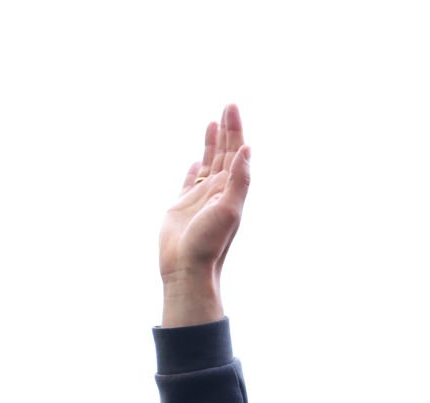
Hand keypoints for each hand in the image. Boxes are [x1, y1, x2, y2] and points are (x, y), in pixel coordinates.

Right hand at [159, 104, 252, 326]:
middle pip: (225, 153)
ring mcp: (201, 198)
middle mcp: (218, 191)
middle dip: (227, 130)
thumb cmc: (209, 243)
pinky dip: (195, 168)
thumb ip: (239, 180)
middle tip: (228, 106)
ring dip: (212, 144)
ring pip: (209, 164)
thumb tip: (247, 149)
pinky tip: (197, 162)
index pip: (235, 152)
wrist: (187, 269)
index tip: (231, 107)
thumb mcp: (229, 209)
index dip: (235, 130)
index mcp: (231, 189)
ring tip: (213, 124)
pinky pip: (190, 181)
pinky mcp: (182, 206)